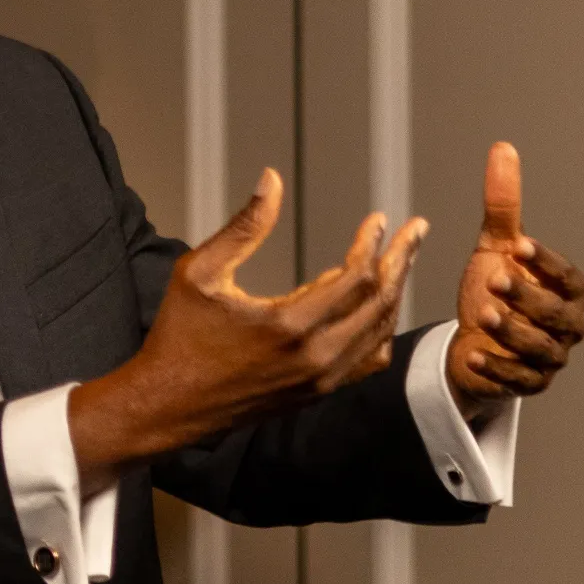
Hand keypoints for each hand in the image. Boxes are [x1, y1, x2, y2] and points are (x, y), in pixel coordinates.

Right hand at [69, 168, 428, 488]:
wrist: (167, 404)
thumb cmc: (178, 336)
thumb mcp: (200, 272)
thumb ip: (243, 226)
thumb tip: (272, 179)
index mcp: (288, 325)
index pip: (356, 277)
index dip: (372, 243)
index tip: (378, 220)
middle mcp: (314, 357)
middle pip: (380, 303)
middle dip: (400, 260)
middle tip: (415, 231)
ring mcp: (320, 380)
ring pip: (381, 332)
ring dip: (395, 293)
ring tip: (401, 262)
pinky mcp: (316, 393)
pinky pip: (367, 361)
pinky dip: (381, 331)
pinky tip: (380, 309)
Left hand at [447, 143, 583, 418]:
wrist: (474, 336)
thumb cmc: (494, 286)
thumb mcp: (496, 246)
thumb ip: (503, 204)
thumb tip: (502, 148)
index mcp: (570, 290)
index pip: (567, 276)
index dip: (546, 261)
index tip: (519, 245)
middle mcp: (568, 325)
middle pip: (555, 314)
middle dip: (526, 298)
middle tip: (494, 282)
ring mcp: (551, 358)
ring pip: (538, 348)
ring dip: (511, 332)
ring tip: (482, 314)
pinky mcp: (530, 383)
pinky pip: (518, 379)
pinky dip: (495, 368)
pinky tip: (471, 352)